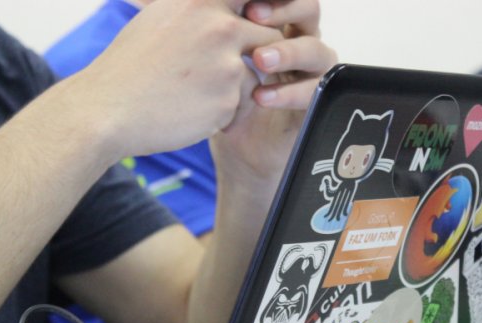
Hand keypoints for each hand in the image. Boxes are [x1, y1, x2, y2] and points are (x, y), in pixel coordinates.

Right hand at [67, 0, 282, 157]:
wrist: (107, 109)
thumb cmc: (130, 66)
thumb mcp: (162, 18)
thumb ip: (200, 11)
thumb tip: (234, 9)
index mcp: (201, 2)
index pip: (255, 2)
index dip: (260, 17)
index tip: (254, 30)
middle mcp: (220, 27)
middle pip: (269, 38)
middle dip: (258, 57)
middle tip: (230, 75)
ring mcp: (227, 65)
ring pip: (255, 78)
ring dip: (236, 90)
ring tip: (196, 97)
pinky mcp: (228, 101)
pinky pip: (242, 108)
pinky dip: (224, 115)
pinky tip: (191, 113)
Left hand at [210, 0, 337, 182]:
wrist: (235, 149)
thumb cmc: (220, 100)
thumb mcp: (209, 62)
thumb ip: (207, 33)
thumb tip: (164, 2)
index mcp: (274, 24)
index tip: (241, 3)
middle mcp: (298, 43)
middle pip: (308, 8)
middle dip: (284, 8)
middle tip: (252, 15)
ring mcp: (311, 73)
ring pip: (316, 49)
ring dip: (289, 50)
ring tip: (259, 60)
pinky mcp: (317, 103)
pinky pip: (315, 90)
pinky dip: (289, 92)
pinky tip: (262, 96)